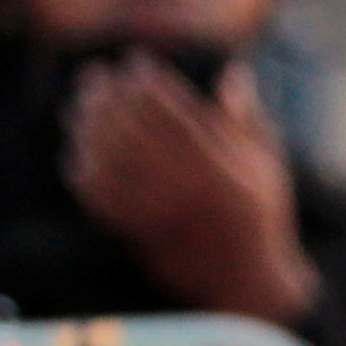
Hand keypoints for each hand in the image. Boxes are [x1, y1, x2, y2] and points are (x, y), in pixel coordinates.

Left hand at [66, 56, 318, 329]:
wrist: (243, 282)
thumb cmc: (260, 218)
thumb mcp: (269, 168)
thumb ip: (248, 123)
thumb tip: (232, 74)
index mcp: (220, 170)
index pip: (173, 114)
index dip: (148, 84)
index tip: (136, 63)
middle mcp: (185, 189)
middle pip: (133, 131)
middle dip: (109, 98)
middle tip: (96, 76)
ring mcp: (157, 212)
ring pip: (109, 159)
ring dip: (88, 128)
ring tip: (80, 105)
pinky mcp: (137, 232)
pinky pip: (99, 196)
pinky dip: (82, 170)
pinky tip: (76, 151)